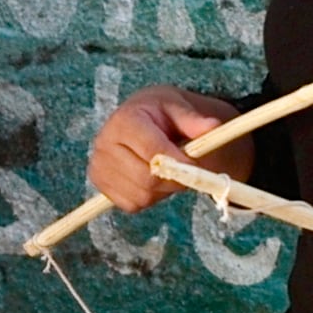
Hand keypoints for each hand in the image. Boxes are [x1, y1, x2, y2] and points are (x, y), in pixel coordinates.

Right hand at [83, 87, 237, 216]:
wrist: (139, 119)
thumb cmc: (160, 113)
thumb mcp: (178, 108)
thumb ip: (194, 120)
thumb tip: (213, 125)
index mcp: (124, 120)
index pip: (152, 150)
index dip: (178, 163)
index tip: (195, 166)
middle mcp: (104, 143)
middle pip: (146, 178)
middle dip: (173, 180)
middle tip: (187, 173)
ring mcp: (99, 166)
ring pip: (141, 195)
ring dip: (163, 190)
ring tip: (169, 172)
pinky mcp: (100, 185)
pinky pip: (132, 204)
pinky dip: (149, 198)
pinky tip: (152, 179)